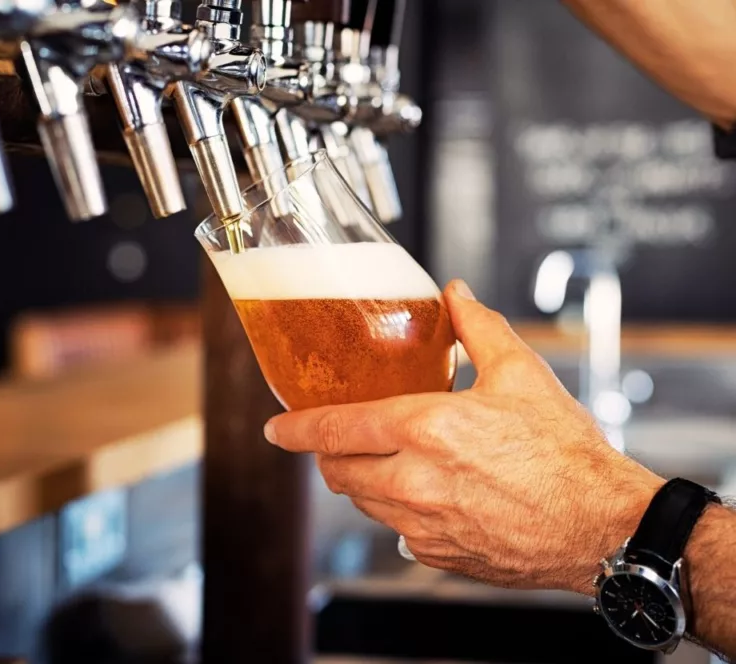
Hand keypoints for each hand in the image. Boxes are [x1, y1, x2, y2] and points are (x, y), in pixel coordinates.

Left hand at [264, 280, 664, 594]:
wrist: (603, 526)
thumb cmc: (567, 453)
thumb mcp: (522, 374)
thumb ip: (478, 328)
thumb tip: (455, 295)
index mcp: (427, 429)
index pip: (335, 429)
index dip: (296, 428)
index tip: (275, 429)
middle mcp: (415, 482)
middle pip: (338, 471)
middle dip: (328, 455)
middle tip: (338, 440)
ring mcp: (424, 526)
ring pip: (363, 503)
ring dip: (362, 481)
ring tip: (386, 461)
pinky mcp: (439, 557)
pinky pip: (397, 532)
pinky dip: (397, 511)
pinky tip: (427, 494)